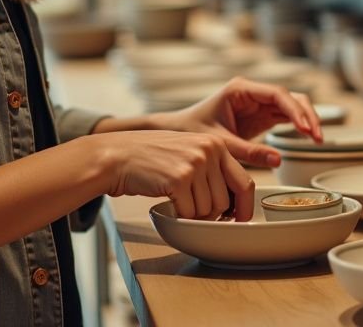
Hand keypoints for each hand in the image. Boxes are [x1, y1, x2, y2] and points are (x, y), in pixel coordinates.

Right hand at [96, 130, 255, 220]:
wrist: (118, 156)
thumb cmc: (151, 157)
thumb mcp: (189, 152)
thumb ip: (212, 169)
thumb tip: (233, 204)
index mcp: (216, 143)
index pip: (244, 182)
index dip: (244, 207)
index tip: (240, 219)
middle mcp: (209, 150)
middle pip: (225, 201)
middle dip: (211, 213)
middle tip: (192, 209)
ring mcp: (195, 163)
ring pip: (208, 210)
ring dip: (192, 213)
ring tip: (177, 199)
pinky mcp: (179, 179)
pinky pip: (189, 213)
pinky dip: (179, 214)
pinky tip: (168, 200)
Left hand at [158, 77, 323, 168]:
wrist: (178, 132)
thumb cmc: (192, 131)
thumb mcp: (220, 144)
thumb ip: (248, 152)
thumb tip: (277, 160)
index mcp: (240, 90)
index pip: (276, 94)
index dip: (295, 110)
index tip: (306, 128)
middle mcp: (252, 92)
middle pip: (289, 97)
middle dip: (306, 114)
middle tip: (317, 137)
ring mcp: (258, 103)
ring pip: (292, 105)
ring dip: (306, 119)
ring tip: (317, 140)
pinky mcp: (260, 116)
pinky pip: (286, 116)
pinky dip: (299, 125)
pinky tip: (309, 138)